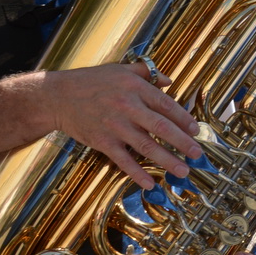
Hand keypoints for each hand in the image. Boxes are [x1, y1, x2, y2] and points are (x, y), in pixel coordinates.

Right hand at [44, 62, 200, 190]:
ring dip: (168, 160)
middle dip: (183, 142)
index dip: (184, 119)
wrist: (57, 97)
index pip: (166, 105)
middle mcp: (127, 107)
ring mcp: (115, 126)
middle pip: (162, 127)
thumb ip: (146, 73)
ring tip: (183, 171)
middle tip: (198, 154)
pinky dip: (137, 173)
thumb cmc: (92, 82)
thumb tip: (170, 81)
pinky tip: (151, 183)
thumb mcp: (121, 70)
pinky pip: (124, 160)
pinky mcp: (102, 141)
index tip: (196, 131)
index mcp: (135, 88)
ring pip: (147, 146)